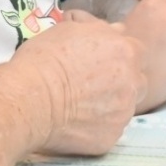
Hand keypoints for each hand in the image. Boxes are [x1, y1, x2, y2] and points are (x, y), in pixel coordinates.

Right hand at [20, 14, 143, 154]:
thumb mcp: (70, 29)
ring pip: (125, 108)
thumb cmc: (44, 59)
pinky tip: (77, 122)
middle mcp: (132, 81)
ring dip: (111, 105)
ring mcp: (124, 112)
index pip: (136, 52)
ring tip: (82, 105)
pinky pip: (111, 130)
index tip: (102, 62)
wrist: (29, 98)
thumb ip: (99, 29)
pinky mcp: (112, 137)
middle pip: (136, 82)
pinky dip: (98, 127)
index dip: (119, 57)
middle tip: (93, 86)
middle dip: (122, 82)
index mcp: (125, 50)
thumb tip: (114, 30)